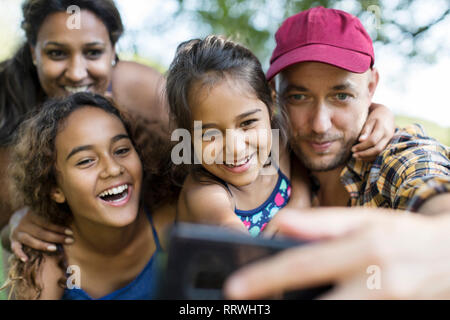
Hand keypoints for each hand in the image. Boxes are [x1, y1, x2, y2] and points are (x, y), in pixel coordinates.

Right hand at [9, 207, 73, 261]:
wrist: (15, 217)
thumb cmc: (35, 214)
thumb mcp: (41, 209)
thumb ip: (52, 212)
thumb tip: (70, 215)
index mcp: (31, 213)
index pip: (47, 222)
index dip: (59, 228)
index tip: (71, 232)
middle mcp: (23, 223)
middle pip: (41, 232)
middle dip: (57, 237)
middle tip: (70, 241)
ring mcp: (16, 232)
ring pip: (30, 240)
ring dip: (43, 245)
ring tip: (55, 248)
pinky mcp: (12, 240)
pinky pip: (15, 248)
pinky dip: (19, 254)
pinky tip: (26, 260)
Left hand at [224, 208, 449, 298]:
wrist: (449, 256)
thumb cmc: (402, 234)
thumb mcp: (365, 220)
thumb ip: (321, 223)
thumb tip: (279, 222)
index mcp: (364, 250)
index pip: (303, 264)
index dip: (265, 278)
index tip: (235, 288)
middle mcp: (376, 284)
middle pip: (318, 307)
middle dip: (279, 310)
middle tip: (246, 307)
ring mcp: (387, 307)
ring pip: (332, 319)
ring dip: (299, 316)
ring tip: (275, 308)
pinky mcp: (394, 319)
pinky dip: (325, 316)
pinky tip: (310, 304)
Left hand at [352, 103, 394, 160]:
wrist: (387, 115)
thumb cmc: (375, 117)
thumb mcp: (370, 120)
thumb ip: (365, 130)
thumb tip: (360, 140)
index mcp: (382, 129)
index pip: (372, 141)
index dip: (362, 146)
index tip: (352, 149)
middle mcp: (388, 136)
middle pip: (377, 149)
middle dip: (364, 154)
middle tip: (353, 155)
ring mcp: (389, 141)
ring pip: (379, 153)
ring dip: (367, 157)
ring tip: (356, 157)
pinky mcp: (388, 145)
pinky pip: (381, 154)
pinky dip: (371, 157)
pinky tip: (363, 157)